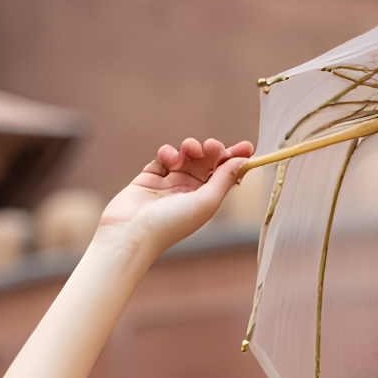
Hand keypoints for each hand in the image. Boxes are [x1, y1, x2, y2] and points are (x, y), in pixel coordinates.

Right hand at [99, 136, 253, 250]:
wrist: (131, 231)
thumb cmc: (171, 224)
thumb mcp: (206, 202)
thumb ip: (224, 179)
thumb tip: (243, 161)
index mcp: (206, 200)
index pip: (225, 176)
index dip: (235, 160)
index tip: (246, 147)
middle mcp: (190, 192)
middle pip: (208, 162)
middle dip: (212, 150)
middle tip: (212, 146)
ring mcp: (170, 183)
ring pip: (186, 156)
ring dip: (190, 148)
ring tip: (189, 150)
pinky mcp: (150, 176)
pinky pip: (164, 156)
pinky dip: (168, 152)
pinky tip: (168, 158)